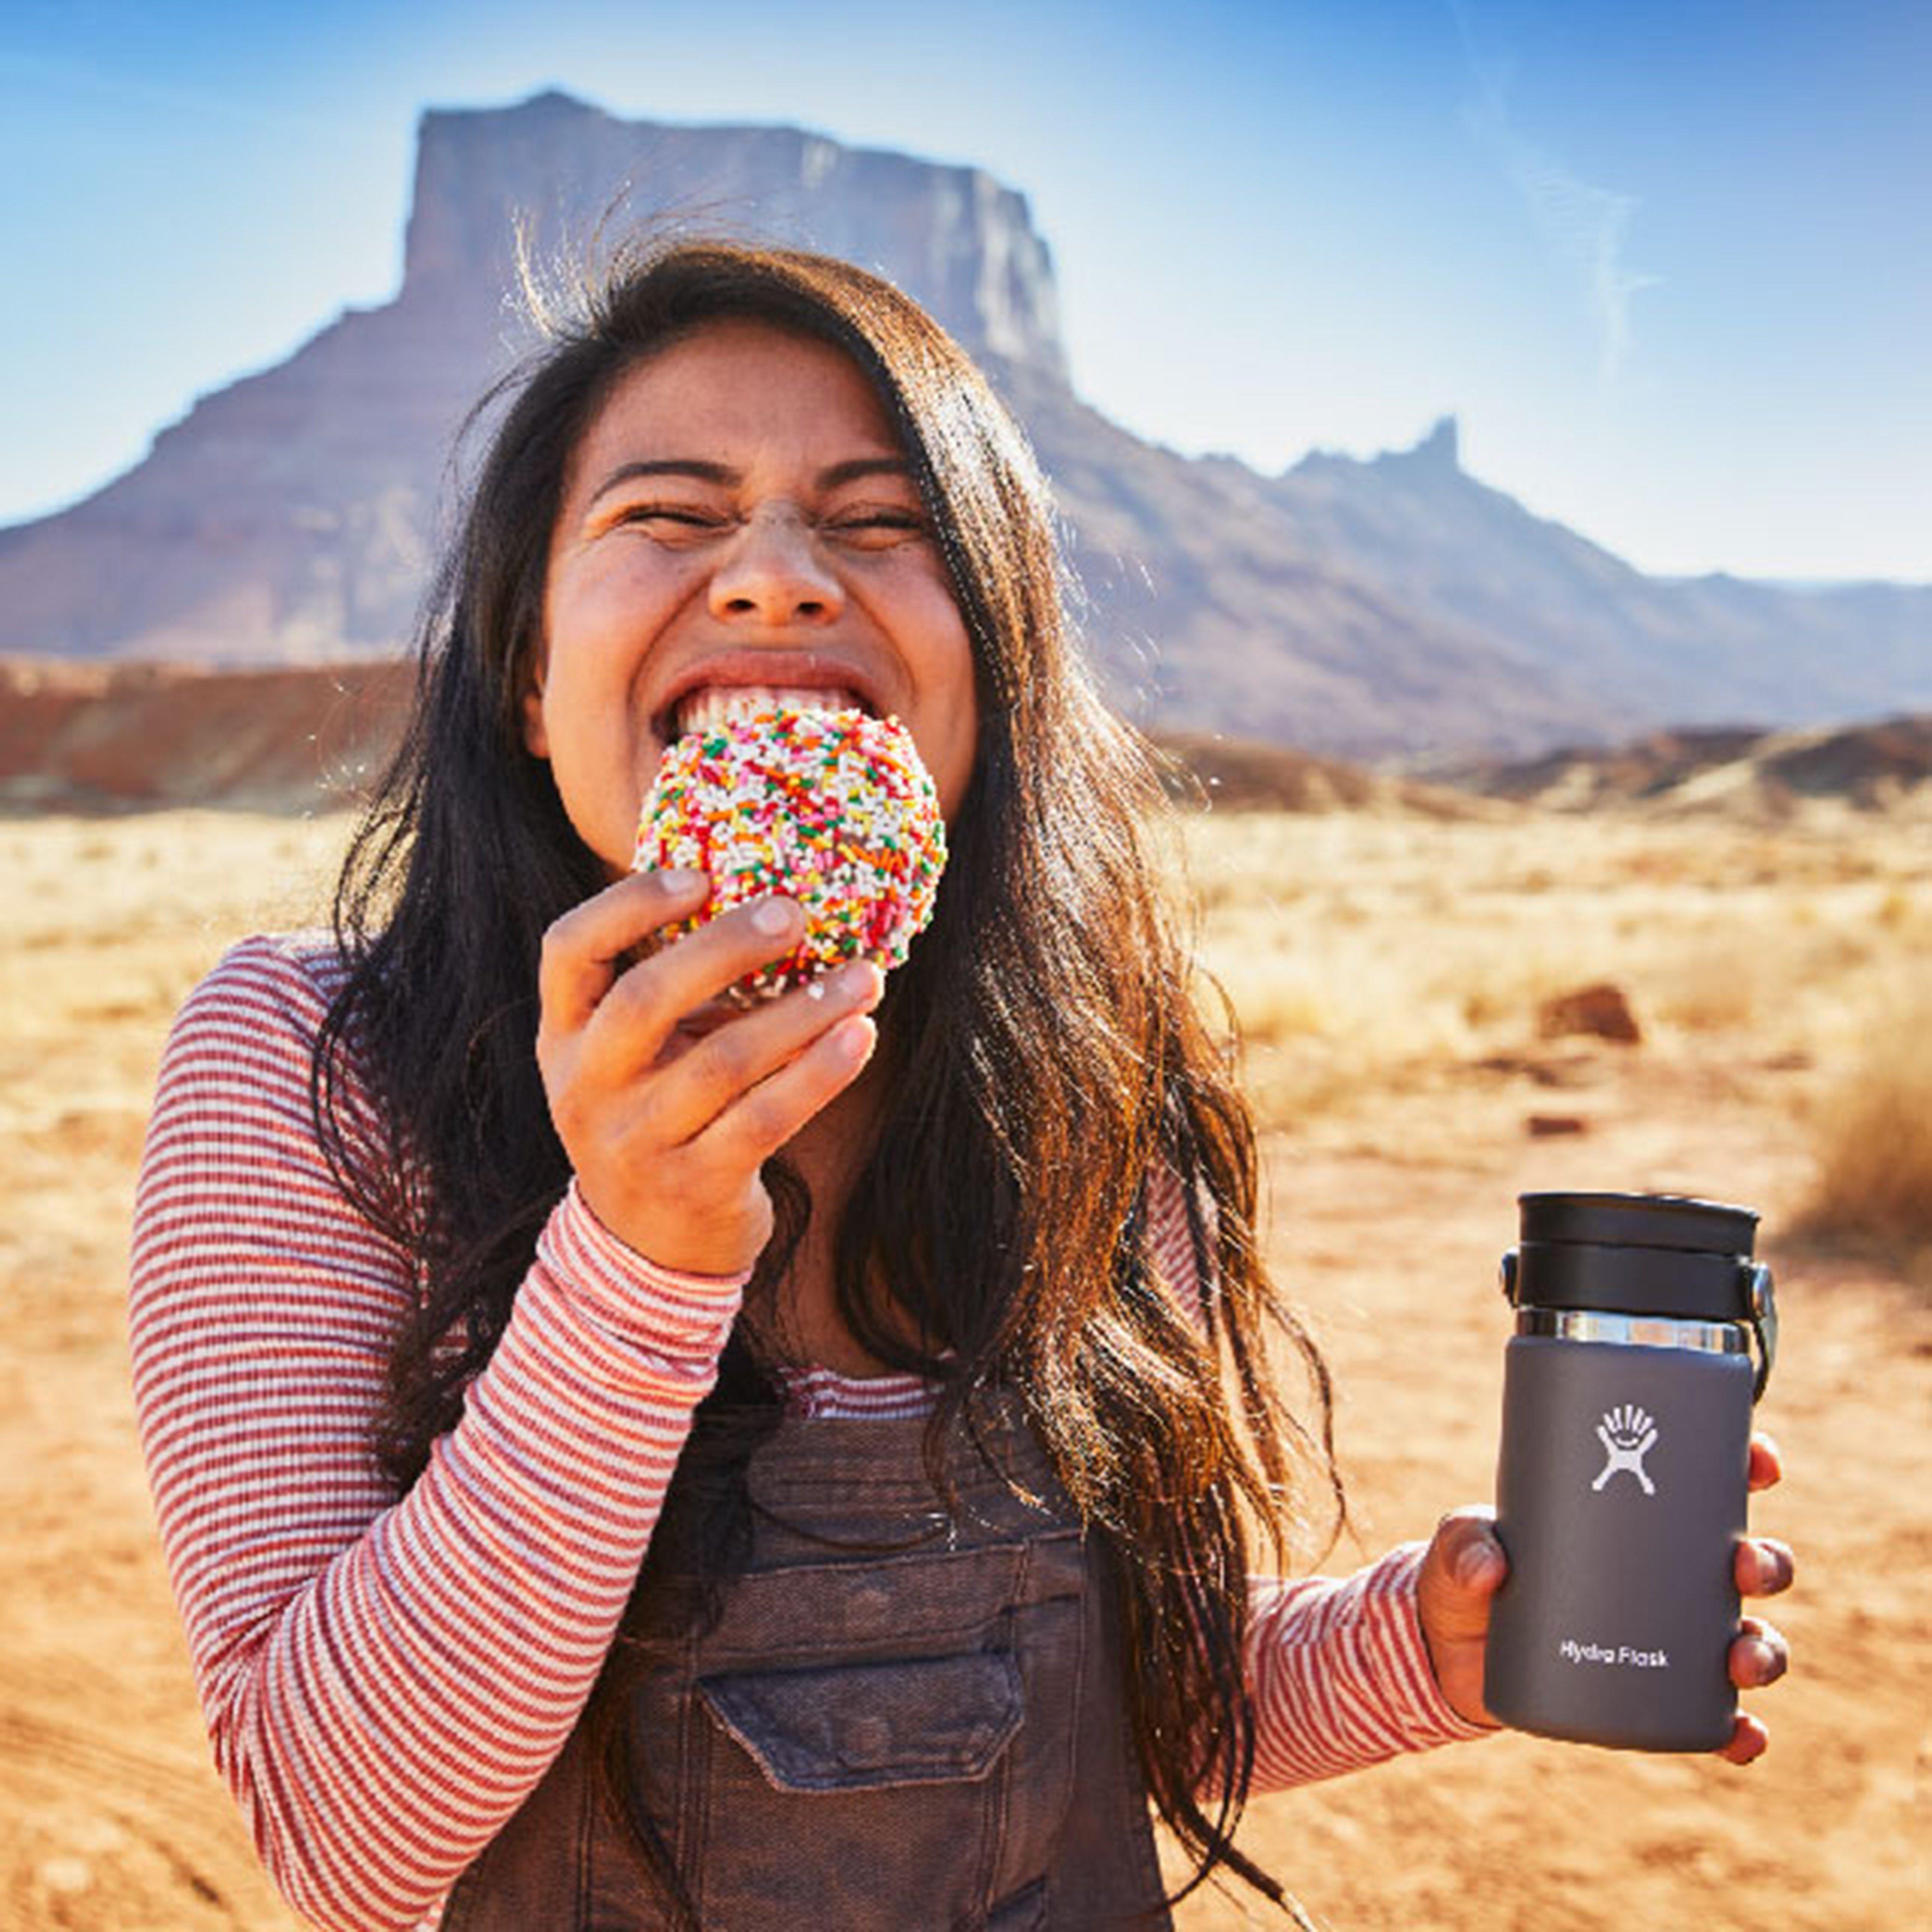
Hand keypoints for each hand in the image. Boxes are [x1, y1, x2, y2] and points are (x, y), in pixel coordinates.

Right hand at [536, 870, 883, 1275]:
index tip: (701, 875)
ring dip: (803, 1011)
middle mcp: (587, 1089)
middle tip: (795, 912)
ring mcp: (638, 1144)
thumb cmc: (656, 1116)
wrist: (646, 1250)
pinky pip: (767, 1119)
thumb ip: (668, 988)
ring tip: (863, 977)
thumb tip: (767, 897)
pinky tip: (860, 1036)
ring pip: (724, 1061)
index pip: (567, 951)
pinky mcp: (697, 1187)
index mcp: (563, 1040)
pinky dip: (820, 1073)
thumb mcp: (631, 1057)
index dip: (628, 905)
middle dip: (726, 947)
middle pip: (645, 1000)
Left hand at [1416, 1431, 1794, 1762]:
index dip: (1745, 1467)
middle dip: (1764, 1562)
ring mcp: (1667, 1637)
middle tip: (1743, 1564)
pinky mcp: (1655, 1695)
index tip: (1759, 1459)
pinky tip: (1743, 1737)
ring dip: (1762, 1649)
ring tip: (1740, 1658)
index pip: (1703, 1483)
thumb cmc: (1468, 1575)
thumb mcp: (1460, 1546)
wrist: (1450, 1654)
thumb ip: (1464, 1544)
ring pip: (1745, 1638)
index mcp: (1632, 1519)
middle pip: (1743, 1562)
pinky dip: (1739, 1731)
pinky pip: (1715, 1717)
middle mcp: (1665, 1576)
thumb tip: (1490, 1568)